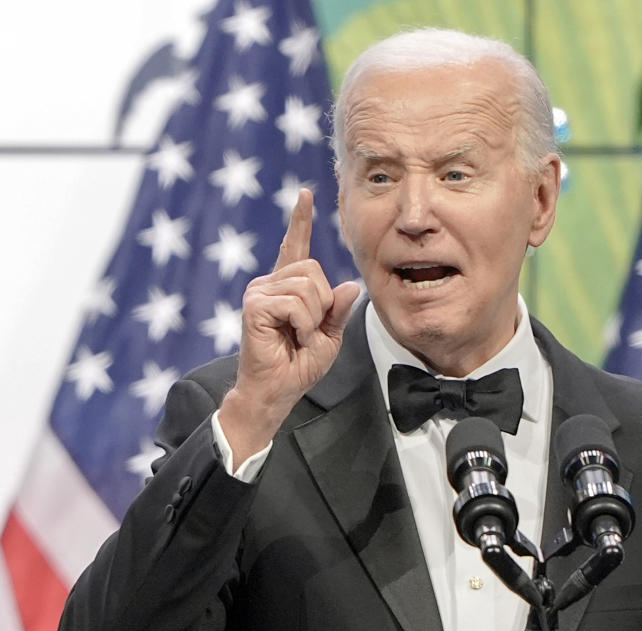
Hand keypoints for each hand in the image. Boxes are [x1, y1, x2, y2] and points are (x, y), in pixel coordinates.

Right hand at [219, 189, 360, 467]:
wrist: (277, 390)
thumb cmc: (299, 365)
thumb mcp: (329, 336)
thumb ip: (339, 311)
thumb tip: (351, 285)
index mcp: (288, 287)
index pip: (296, 246)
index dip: (302, 220)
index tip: (306, 193)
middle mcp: (270, 283)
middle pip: (313, 270)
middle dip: (322, 304)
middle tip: (307, 330)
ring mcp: (260, 292)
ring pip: (308, 287)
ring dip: (312, 318)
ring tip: (296, 335)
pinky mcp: (254, 305)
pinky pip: (296, 304)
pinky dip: (302, 325)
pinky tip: (289, 337)